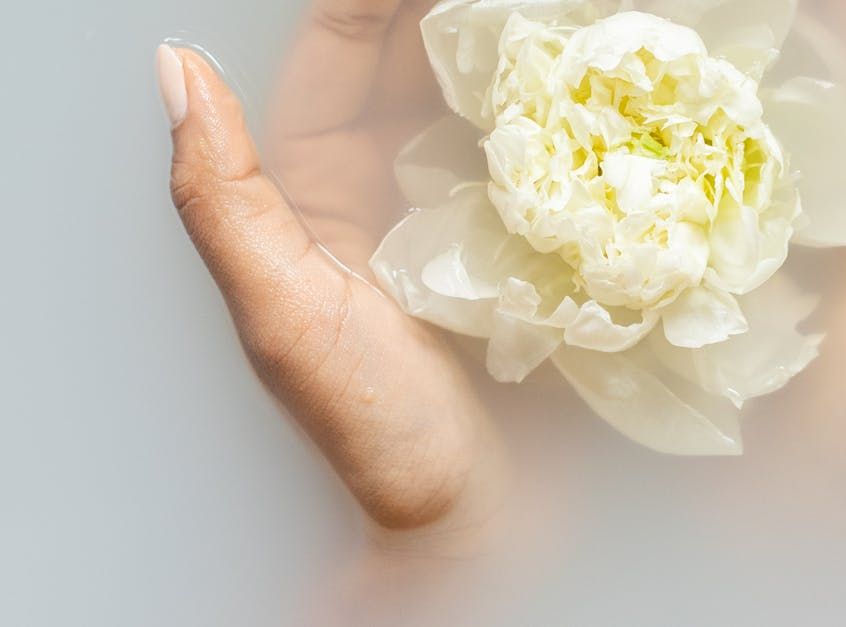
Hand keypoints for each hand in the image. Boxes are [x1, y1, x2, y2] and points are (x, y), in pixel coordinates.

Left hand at [157, 0, 497, 533]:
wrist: (470, 517)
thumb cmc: (376, 430)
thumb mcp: (285, 314)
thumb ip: (225, 199)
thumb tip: (176, 70)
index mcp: (307, 198)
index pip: (331, 67)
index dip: (366, 7)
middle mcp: (374, 194)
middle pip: (403, 74)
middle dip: (439, 19)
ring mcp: (448, 216)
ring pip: (463, 106)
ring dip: (495, 51)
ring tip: (533, 16)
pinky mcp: (508, 244)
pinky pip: (518, 158)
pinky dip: (541, 114)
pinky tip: (572, 85)